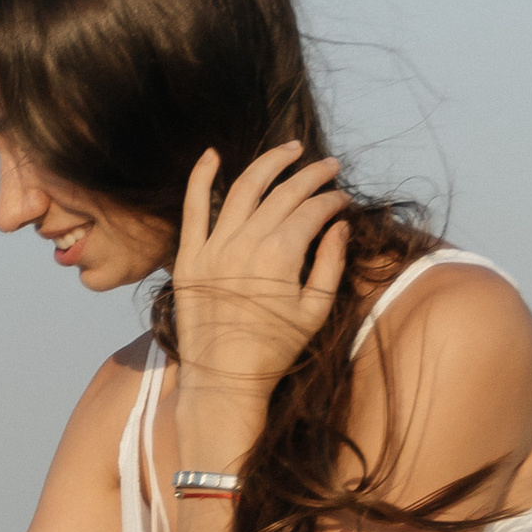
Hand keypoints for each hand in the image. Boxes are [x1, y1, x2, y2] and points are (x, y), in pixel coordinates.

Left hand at [170, 141, 350, 419]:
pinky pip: (192, 209)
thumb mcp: (314, 310)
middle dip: (311, 176)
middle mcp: (245, 243)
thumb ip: (330, 263)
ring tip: (290, 151)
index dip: (332, 201)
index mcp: (280, 255)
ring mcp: (213, 248)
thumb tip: (339, 225)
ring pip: (243, 189)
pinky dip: (199, 178)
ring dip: (270, 164)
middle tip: (328, 166)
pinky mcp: (188, 258)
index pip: (312, 211)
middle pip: (283, 193)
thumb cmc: (275, 350)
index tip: (342, 200)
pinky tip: (212, 154)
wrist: (223, 381)